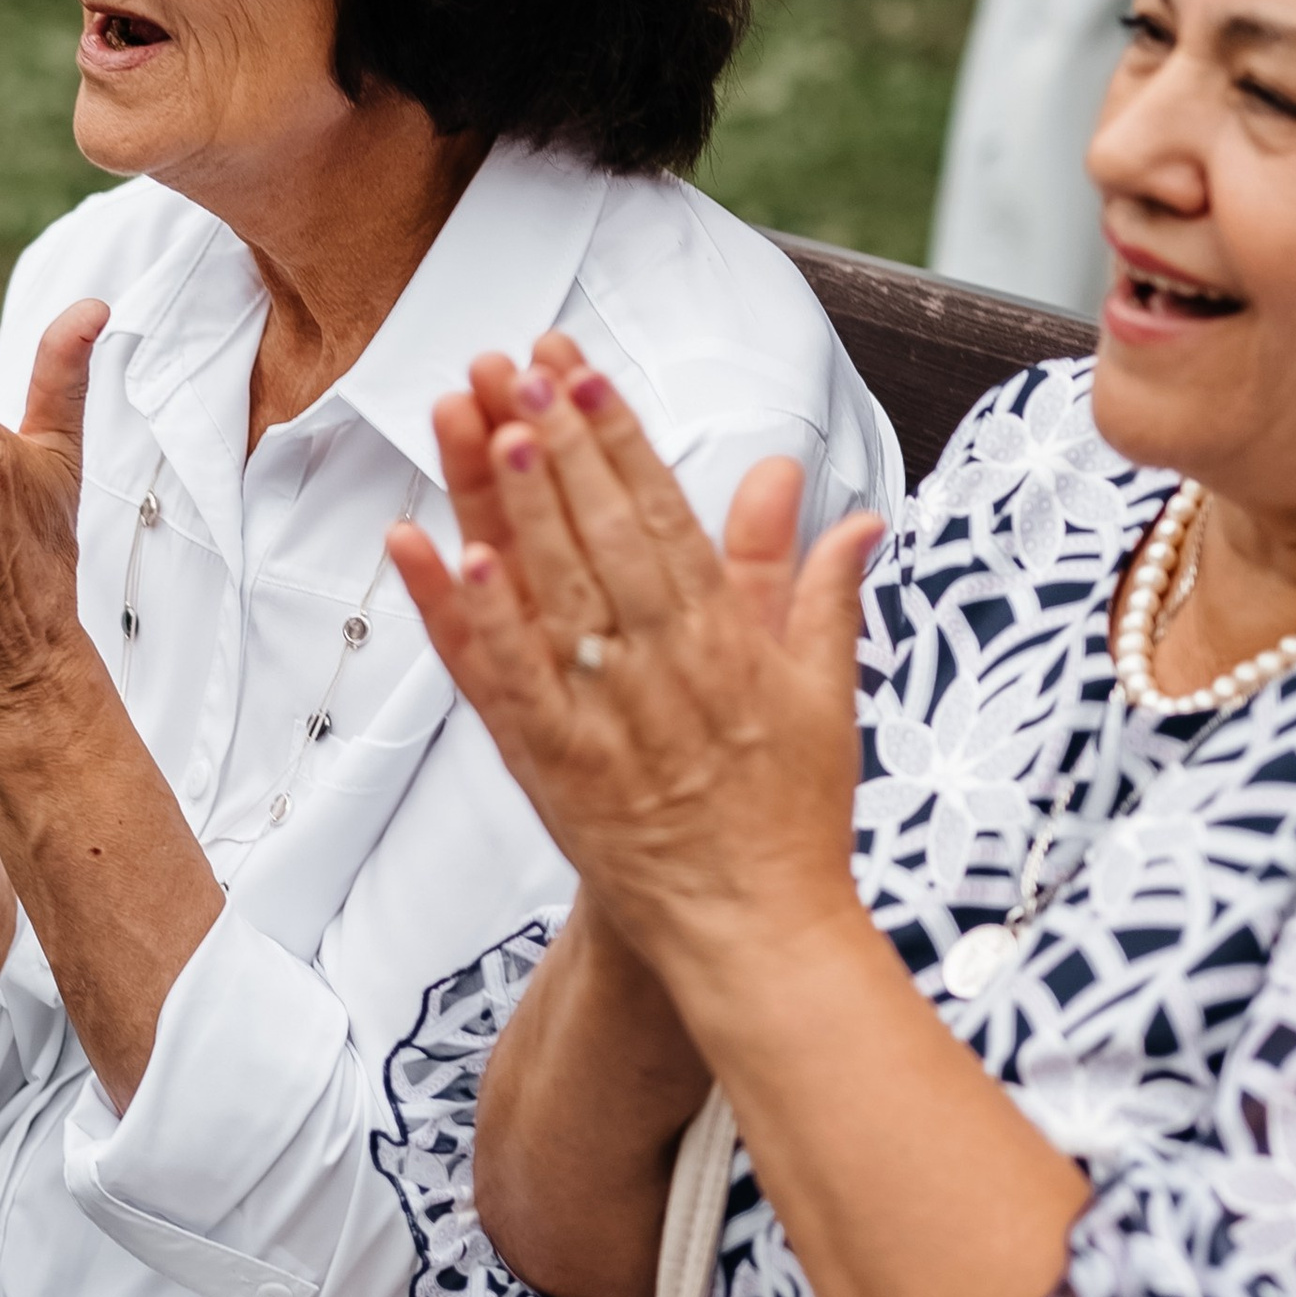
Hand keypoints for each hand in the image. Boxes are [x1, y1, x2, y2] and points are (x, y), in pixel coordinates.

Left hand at [386, 349, 882, 994]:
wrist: (757, 931)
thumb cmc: (789, 813)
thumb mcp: (824, 692)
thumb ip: (817, 590)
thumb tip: (850, 510)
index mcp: (728, 641)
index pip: (667, 516)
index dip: (620, 439)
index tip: (584, 371)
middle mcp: (665, 668)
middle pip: (605, 536)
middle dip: (561, 445)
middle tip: (521, 365)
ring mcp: (606, 717)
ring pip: (555, 592)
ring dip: (518, 507)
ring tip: (487, 425)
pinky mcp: (556, 769)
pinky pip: (506, 680)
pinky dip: (475, 617)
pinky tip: (444, 553)